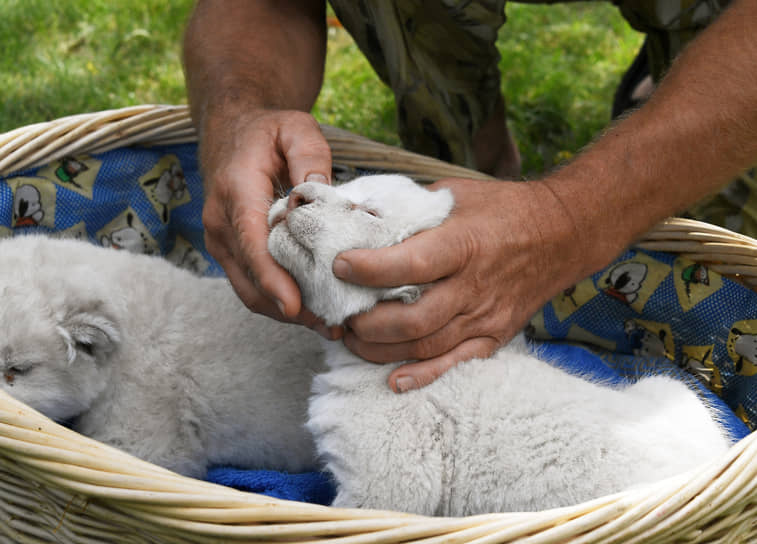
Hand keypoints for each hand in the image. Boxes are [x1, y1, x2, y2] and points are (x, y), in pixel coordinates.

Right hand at [200, 107, 341, 338]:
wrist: (233, 131)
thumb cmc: (269, 131)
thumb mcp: (297, 129)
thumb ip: (310, 157)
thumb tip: (318, 195)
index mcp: (236, 192)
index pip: (252, 243)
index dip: (272, 279)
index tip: (294, 307)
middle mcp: (221, 222)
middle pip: (250, 279)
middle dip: (288, 308)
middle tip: (332, 324)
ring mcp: (222, 240)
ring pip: (249, 290)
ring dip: (285, 311)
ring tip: (328, 324)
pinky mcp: (231, 250)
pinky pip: (251, 284)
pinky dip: (278, 300)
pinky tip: (312, 308)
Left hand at [333, 178, 587, 391]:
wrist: (562, 234)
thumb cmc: (501, 210)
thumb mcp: (454, 193)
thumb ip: (408, 207)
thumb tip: (357, 213)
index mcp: (464, 244)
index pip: (411, 264)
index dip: (369, 270)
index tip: (339, 266)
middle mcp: (475, 286)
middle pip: (414, 318)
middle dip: (368, 323)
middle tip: (341, 315)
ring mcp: (486, 316)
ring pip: (427, 346)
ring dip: (382, 349)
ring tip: (354, 339)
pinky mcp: (495, 336)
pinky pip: (457, 363)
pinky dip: (424, 375)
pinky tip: (395, 380)